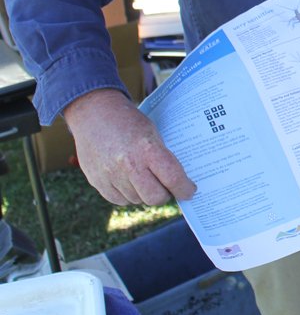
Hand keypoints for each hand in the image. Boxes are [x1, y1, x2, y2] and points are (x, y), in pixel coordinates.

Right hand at [63, 89, 195, 205]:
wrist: (93, 114)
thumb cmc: (128, 121)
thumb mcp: (152, 132)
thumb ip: (162, 157)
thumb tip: (176, 181)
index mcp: (147, 148)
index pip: (173, 178)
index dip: (184, 189)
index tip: (189, 191)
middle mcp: (128, 165)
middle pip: (155, 197)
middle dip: (165, 194)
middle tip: (167, 187)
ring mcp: (110, 175)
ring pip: (137, 200)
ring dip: (144, 194)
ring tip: (144, 177)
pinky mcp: (97, 182)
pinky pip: (119, 200)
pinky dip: (128, 195)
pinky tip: (129, 181)